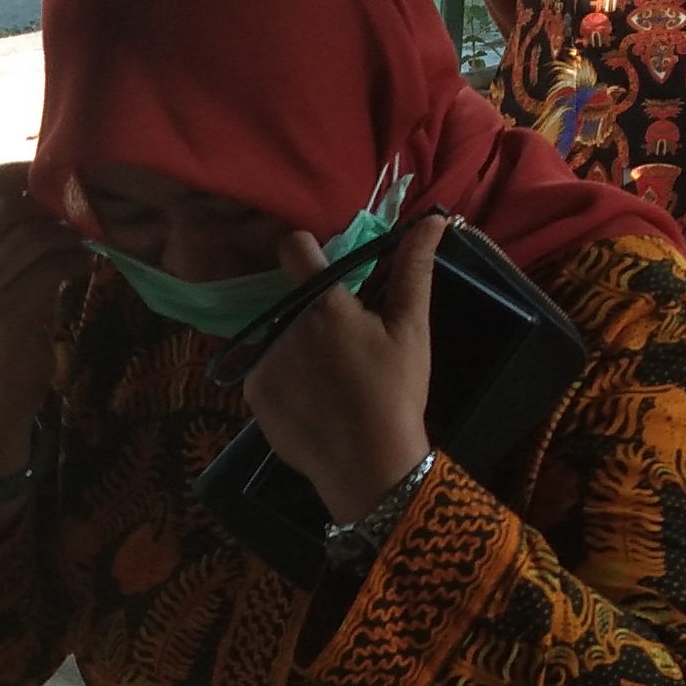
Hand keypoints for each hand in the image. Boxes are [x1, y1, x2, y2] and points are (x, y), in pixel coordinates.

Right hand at [0, 160, 90, 473]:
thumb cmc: (9, 319)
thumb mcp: (2, 269)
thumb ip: (15, 231)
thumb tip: (60, 183)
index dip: (24, 171)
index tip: (61, 177)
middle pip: (9, 203)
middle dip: (54, 203)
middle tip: (84, 210)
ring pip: (29, 234)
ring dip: (69, 233)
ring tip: (89, 238)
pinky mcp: (1, 311)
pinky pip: (47, 268)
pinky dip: (75, 261)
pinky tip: (89, 265)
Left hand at [240, 214, 440, 522]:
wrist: (368, 466)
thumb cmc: (395, 393)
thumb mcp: (411, 330)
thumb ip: (414, 270)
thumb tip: (432, 220)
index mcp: (323, 304)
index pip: (294, 249)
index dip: (308, 253)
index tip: (327, 273)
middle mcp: (284, 325)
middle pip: (293, 302)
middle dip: (314, 315)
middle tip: (347, 351)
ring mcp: (264, 361)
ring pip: (280, 338)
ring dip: (299, 350)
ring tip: (332, 385)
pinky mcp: (254, 395)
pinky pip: (268, 373)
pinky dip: (286, 383)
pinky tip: (315, 405)